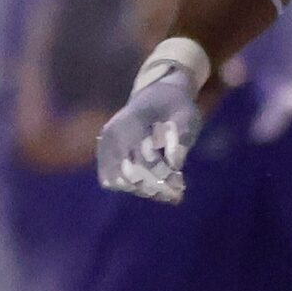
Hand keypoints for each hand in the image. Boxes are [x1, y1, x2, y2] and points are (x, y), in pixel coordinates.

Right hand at [95, 57, 203, 201]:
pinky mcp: (103, 155)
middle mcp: (112, 135)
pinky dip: (134, 188)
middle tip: (177, 194)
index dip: (162, 175)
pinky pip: (111, 180)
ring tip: (169, 191)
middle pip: (128, 175)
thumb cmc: (176, 106)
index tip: (180, 182)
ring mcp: (104, 145)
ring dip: (145, 190)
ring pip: (119, 182)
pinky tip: (155, 187)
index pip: (142, 160)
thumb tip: (175, 164)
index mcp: (131, 122)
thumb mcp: (188, 116)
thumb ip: (182, 138)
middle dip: (154, 187)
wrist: (155, 96)